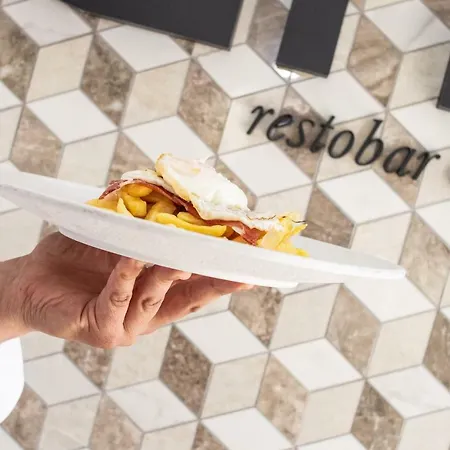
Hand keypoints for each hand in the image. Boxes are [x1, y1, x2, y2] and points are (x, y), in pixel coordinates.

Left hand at [1, 233, 250, 346]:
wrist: (30, 280)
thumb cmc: (77, 258)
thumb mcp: (115, 239)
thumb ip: (142, 229)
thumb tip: (169, 198)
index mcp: (154, 295)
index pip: (195, 288)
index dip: (222, 278)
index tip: (250, 267)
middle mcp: (146, 315)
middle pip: (187, 301)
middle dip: (215, 285)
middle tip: (240, 271)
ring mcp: (125, 326)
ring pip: (154, 299)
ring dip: (167, 276)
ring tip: (183, 257)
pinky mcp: (100, 328)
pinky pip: (116, 300)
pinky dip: (125, 277)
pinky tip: (132, 259)